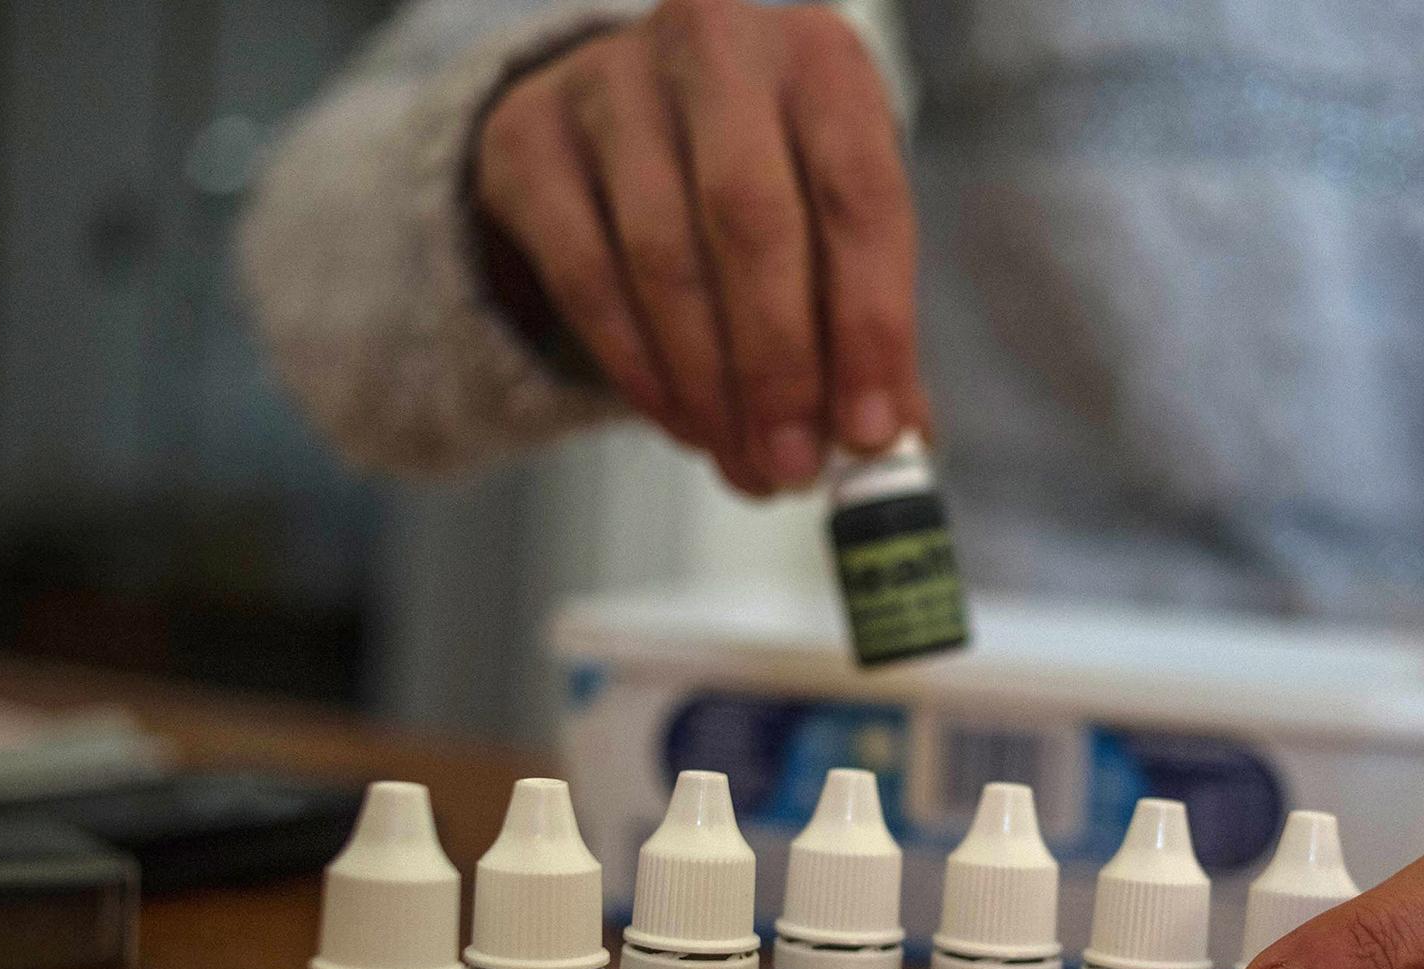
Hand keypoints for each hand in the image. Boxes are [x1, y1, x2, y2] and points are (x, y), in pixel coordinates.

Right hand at [474, 0, 925, 494]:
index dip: (869, 326)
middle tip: (793, 468)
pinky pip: (586, 275)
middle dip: (778, 367)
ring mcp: (611, 81)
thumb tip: (894, 446)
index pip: (860, 197)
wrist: (628, 127)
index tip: (869, 433)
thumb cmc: (768, 188)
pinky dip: (639, 368)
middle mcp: (718, 45)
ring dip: (709, 385)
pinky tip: (683, 423)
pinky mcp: (529, 138)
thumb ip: (869, 335)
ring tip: (744, 464)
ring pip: (664, 257)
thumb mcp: (835, 237)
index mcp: (824, 62)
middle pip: (752, 222)